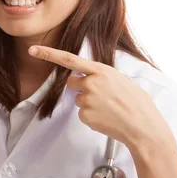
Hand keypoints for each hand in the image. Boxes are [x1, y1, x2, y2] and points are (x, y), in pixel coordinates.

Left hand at [28, 45, 169, 147]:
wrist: (142, 126)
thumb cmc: (136, 103)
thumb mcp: (120, 79)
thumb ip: (101, 75)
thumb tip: (87, 77)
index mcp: (101, 71)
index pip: (70, 59)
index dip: (49, 54)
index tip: (33, 50)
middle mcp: (91, 83)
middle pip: (71, 82)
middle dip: (80, 87)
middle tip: (100, 96)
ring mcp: (87, 100)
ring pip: (78, 99)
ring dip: (89, 103)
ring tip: (108, 109)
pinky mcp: (85, 115)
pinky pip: (82, 113)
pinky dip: (91, 116)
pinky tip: (106, 118)